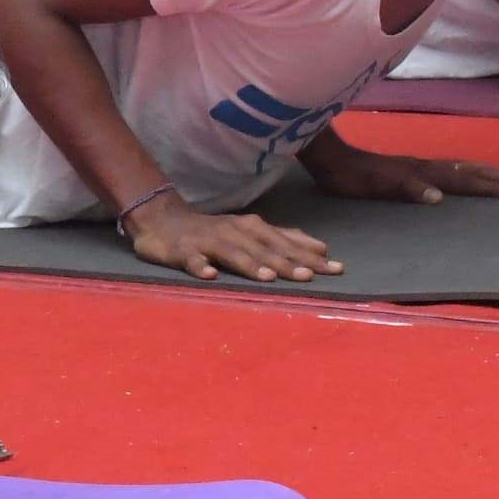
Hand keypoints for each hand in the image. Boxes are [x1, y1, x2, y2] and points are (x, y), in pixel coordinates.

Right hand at [122, 195, 334, 282]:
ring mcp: (207, 241)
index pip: (286, 242)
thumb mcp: (251, 231)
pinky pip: (192, 260)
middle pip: (264, 249)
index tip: (336, 269)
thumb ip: (284, 239)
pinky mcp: (182, 251)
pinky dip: (200, 267)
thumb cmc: (212, 231)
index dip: (310, 256)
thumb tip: (322, 249)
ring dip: (249, 265)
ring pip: (231, 253)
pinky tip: (209, 275)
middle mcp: (234, 232)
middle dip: (286, 262)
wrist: (162, 220)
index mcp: (252, 228)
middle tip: (309, 277)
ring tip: (268, 278)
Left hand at [306, 142, 498, 204]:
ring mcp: (419, 165)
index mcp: (424, 173)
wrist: (329, 157)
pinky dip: (467, 171)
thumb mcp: (375, 186)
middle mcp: (426, 167)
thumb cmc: (350, 177)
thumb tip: (438, 197)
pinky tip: (468, 175)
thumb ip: (407, 188)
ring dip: (488, 172)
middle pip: (471, 170)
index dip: (491, 186)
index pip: (465, 179)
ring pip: (462, 167)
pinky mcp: (410, 168)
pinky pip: (449, 168)